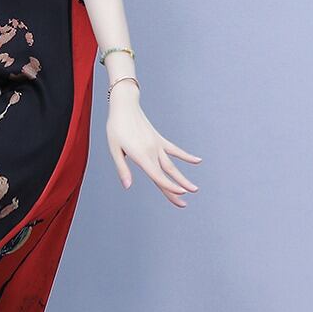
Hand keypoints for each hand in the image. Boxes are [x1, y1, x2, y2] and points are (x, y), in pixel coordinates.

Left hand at [105, 82, 201, 206]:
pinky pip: (175, 150)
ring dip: (183, 178)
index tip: (180, 195)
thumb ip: (122, 168)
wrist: (125, 106)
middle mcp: (152, 152)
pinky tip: (198, 161)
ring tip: (195, 189)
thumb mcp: (114, 149)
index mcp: (140, 156)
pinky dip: (186, 156)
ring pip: (172, 165)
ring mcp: (158, 145)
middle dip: (175, 190)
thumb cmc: (116, 128)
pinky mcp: (159, 139)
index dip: (168, 186)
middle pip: (166, 175)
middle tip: (184, 205)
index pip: (157, 175)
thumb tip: (127, 186)